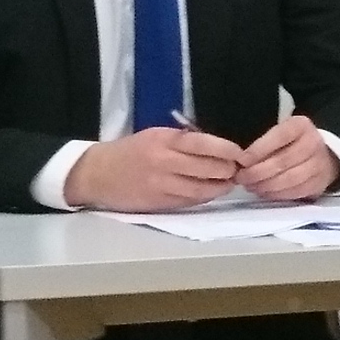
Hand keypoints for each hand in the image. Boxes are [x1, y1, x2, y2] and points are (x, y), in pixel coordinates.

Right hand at [64, 127, 249, 211]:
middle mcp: (163, 162)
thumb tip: (215, 147)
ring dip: (220, 187)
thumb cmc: (128, 152)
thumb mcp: (154, 136)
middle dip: (228, 170)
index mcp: (163, 140)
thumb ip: (181, 141)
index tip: (242, 153)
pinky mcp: (159, 204)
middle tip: (239, 169)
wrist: (97, 174)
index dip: (227, 150)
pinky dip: (204, 197)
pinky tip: (211, 192)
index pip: (203, 144)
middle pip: (207, 169)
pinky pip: (189, 201)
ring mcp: (161, 185)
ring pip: (202, 190)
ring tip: (229, 183)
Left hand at [235, 114, 339, 203]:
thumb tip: (242, 162)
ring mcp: (319, 164)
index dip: (258, 150)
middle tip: (242, 178)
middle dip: (258, 172)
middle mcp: (313, 143)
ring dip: (266, 185)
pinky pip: (296, 192)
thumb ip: (263, 144)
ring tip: (251, 186)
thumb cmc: (292, 143)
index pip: (279, 137)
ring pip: (289, 179)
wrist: (321, 155)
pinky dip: (277, 194)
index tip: (242, 161)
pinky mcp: (319, 183)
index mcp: (301, 126)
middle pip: (283, 161)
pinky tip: (264, 192)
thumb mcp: (280, 134)